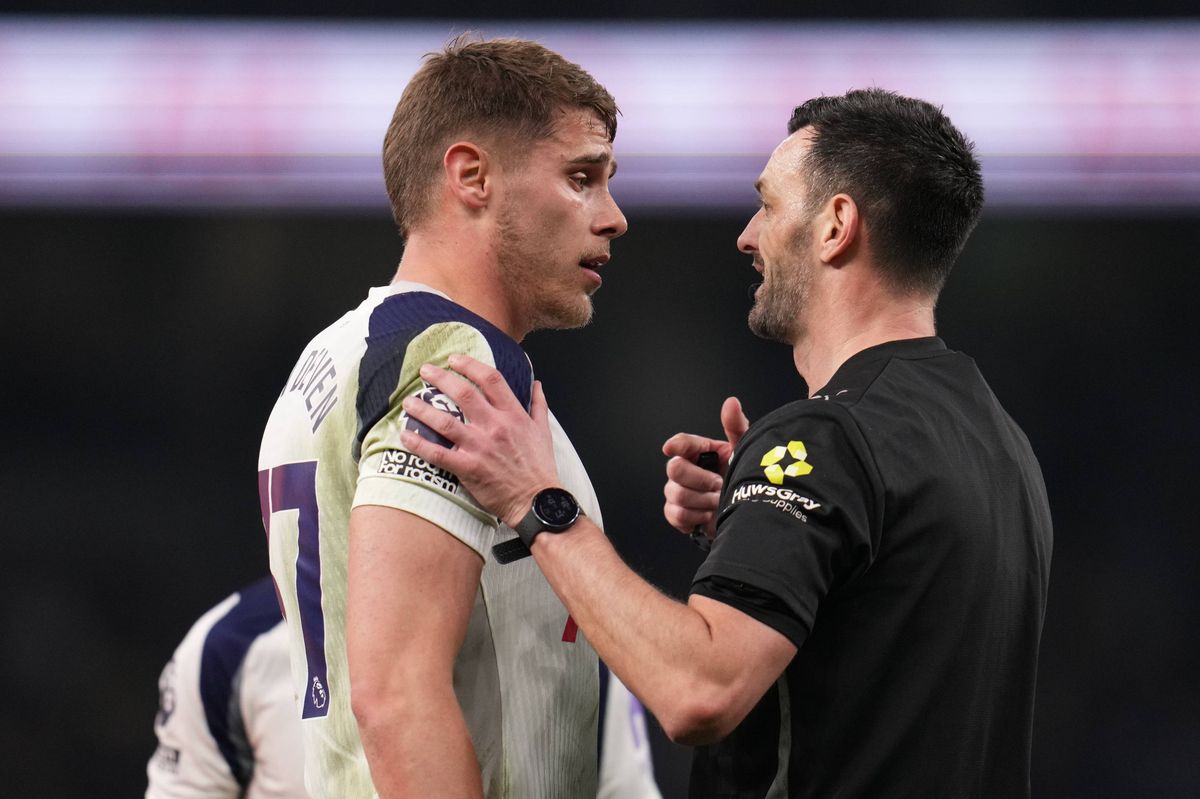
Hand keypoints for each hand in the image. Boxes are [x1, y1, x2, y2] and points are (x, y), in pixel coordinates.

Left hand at [399, 354, 560, 527]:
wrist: (537, 500)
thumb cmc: (539, 467)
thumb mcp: (543, 432)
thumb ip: (538, 405)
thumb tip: (536, 384)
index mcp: (514, 415)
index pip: (491, 380)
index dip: (470, 365)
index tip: (455, 359)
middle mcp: (495, 426)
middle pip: (464, 393)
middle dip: (441, 378)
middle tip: (425, 371)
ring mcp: (480, 447)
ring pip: (445, 422)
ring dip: (423, 409)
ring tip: (408, 402)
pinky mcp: (468, 468)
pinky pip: (438, 453)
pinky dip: (419, 444)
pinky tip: (405, 436)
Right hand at [661, 397, 749, 538]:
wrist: (744, 514)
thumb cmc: (742, 480)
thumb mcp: (745, 452)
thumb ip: (737, 427)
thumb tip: (731, 402)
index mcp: (699, 452)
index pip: (681, 443)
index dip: (676, 444)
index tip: (671, 447)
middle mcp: (685, 469)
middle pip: (674, 469)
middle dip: (700, 479)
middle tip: (719, 484)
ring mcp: (677, 491)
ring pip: (677, 494)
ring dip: (703, 501)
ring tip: (719, 502)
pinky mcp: (676, 513)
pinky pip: (677, 514)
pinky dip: (696, 516)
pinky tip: (708, 514)